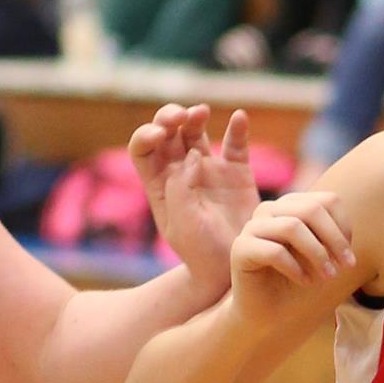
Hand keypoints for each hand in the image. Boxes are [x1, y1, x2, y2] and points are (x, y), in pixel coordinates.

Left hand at [130, 103, 260, 291]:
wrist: (237, 270)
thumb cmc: (203, 255)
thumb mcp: (183, 225)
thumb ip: (182, 188)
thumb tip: (193, 154)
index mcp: (160, 185)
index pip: (143, 149)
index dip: (146, 134)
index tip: (160, 135)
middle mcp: (181, 173)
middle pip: (167, 133)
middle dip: (168, 118)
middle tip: (180, 117)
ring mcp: (209, 170)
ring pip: (195, 131)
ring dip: (194, 116)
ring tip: (200, 112)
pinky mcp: (236, 173)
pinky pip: (235, 144)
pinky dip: (238, 128)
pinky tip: (240, 117)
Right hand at [230, 189, 355, 324]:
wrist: (272, 316)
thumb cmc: (300, 284)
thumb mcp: (324, 256)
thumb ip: (333, 236)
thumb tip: (347, 229)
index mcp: (292, 206)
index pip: (327, 201)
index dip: (344, 228)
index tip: (349, 258)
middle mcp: (270, 211)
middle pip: (311, 209)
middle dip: (334, 240)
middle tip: (345, 267)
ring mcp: (253, 227)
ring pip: (292, 227)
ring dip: (317, 254)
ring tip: (327, 276)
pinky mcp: (240, 248)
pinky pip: (274, 251)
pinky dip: (295, 268)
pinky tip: (304, 281)